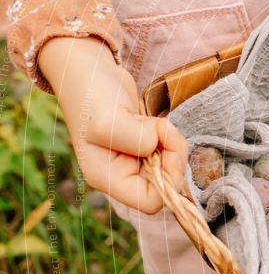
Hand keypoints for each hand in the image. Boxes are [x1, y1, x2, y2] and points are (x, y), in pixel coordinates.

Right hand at [39, 36, 187, 213]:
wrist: (90, 69)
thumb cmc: (91, 94)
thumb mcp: (109, 119)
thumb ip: (136, 139)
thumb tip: (157, 146)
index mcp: (107, 178)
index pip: (151, 203)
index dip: (167, 182)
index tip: (167, 153)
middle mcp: (121, 174)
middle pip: (167, 186)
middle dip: (173, 158)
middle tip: (163, 131)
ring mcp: (134, 161)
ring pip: (172, 168)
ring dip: (173, 143)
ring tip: (156, 123)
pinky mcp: (146, 146)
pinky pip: (171, 151)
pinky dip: (171, 136)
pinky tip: (156, 122)